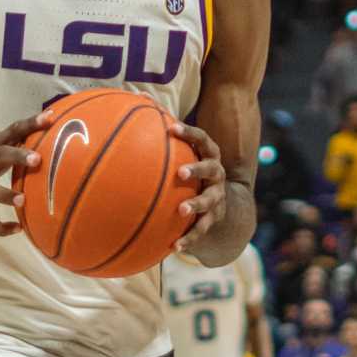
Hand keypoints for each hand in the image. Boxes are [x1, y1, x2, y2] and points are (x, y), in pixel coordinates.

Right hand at [0, 117, 42, 237]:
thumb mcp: (1, 143)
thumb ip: (24, 136)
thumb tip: (57, 122)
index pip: (14, 130)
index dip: (31, 123)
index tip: (50, 118)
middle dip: (17, 156)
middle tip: (37, 159)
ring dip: (4, 196)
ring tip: (23, 200)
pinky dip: (0, 228)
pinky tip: (18, 229)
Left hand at [167, 120, 232, 255]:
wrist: (222, 202)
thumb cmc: (193, 171)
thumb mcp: (186, 154)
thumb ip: (166, 139)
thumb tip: (134, 110)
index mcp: (209, 155)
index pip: (202, 139)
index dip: (189, 132)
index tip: (172, 128)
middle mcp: (216, 174)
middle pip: (211, 168)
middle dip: (196, 170)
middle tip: (180, 172)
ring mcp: (217, 197)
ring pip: (209, 200)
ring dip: (196, 204)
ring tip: (182, 210)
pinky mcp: (214, 218)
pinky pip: (202, 229)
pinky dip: (189, 238)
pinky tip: (174, 247)